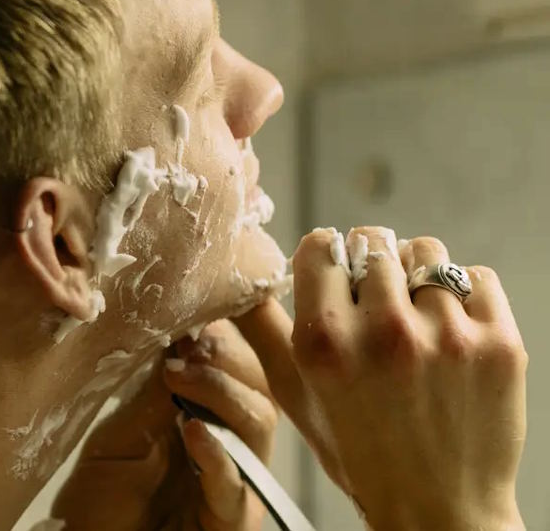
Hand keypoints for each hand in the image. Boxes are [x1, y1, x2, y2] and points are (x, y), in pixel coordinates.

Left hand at [51, 320, 277, 530]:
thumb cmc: (101, 501)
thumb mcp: (121, 433)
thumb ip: (153, 391)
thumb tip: (178, 330)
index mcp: (206, 414)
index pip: (236, 361)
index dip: (226, 330)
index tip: (198, 304)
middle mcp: (230, 443)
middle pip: (259, 384)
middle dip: (227, 354)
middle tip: (190, 341)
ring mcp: (235, 480)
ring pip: (258, 422)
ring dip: (221, 391)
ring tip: (180, 377)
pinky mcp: (232, 519)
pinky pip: (236, 482)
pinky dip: (218, 453)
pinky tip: (194, 430)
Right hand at [235, 227, 527, 530]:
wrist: (439, 510)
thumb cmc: (360, 450)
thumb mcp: (294, 394)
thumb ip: (264, 329)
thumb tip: (245, 278)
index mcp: (324, 342)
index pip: (321, 245)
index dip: (327, 257)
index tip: (337, 275)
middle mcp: (383, 333)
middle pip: (374, 240)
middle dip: (372, 264)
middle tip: (378, 302)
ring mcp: (446, 336)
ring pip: (427, 252)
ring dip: (418, 274)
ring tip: (416, 316)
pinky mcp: (498, 343)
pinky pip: (476, 275)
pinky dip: (464, 293)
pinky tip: (451, 330)